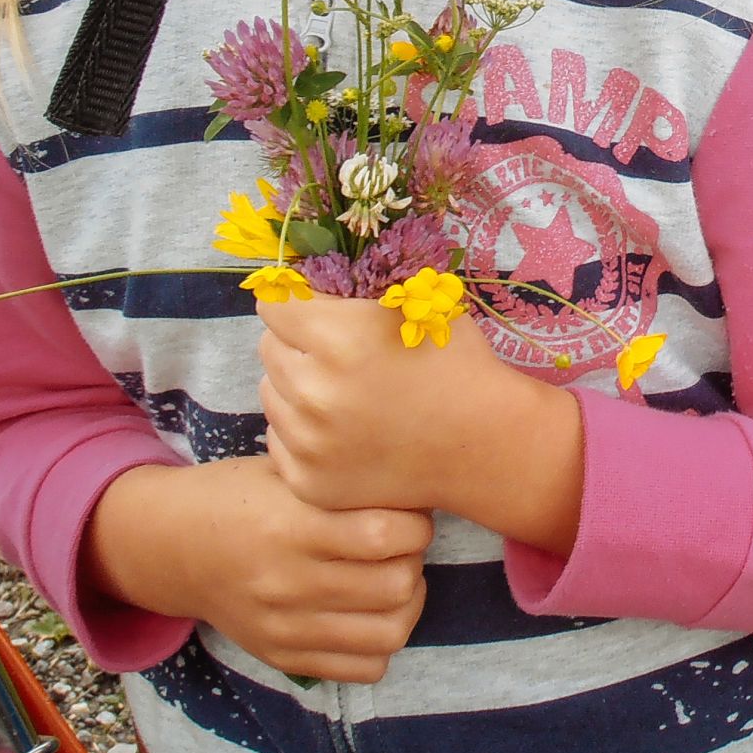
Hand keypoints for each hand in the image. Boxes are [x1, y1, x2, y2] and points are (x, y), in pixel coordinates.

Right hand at [84, 456, 432, 682]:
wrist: (173, 547)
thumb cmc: (241, 496)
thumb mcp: (287, 472)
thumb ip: (343, 480)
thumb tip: (416, 485)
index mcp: (291, 526)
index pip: (386, 535)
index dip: (415, 522)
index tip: (410, 513)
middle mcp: (288, 582)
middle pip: (396, 586)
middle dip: (414, 560)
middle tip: (404, 545)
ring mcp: (285, 627)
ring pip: (389, 633)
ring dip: (407, 603)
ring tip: (395, 578)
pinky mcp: (283, 656)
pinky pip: (364, 669)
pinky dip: (382, 642)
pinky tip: (372, 612)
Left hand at [259, 293, 581, 547]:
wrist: (485, 445)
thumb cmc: (458, 364)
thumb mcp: (418, 304)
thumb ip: (359, 287)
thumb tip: (307, 271)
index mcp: (338, 339)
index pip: (275, 304)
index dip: (299, 302)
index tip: (316, 310)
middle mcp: (313, 392)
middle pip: (267, 347)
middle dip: (297, 343)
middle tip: (338, 354)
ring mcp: (307, 443)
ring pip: (271, 393)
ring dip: (297, 386)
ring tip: (344, 392)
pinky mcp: (308, 481)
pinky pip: (280, 440)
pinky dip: (304, 432)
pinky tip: (345, 430)